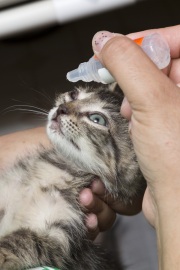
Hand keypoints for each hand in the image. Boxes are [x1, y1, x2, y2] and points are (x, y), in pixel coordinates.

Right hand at [88, 25, 179, 267]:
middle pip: (163, 61)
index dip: (147, 41)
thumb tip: (106, 41)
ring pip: (152, 84)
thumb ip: (127, 63)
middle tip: (121, 83)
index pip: (177, 40)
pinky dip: (134, 109)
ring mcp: (179, 111)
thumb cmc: (178, 162)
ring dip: (133, 94)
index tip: (119, 48)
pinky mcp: (169, 125)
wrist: (178, 205)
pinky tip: (132, 122)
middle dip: (137, 71)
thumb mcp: (152, 101)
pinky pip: (148, 104)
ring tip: (129, 111)